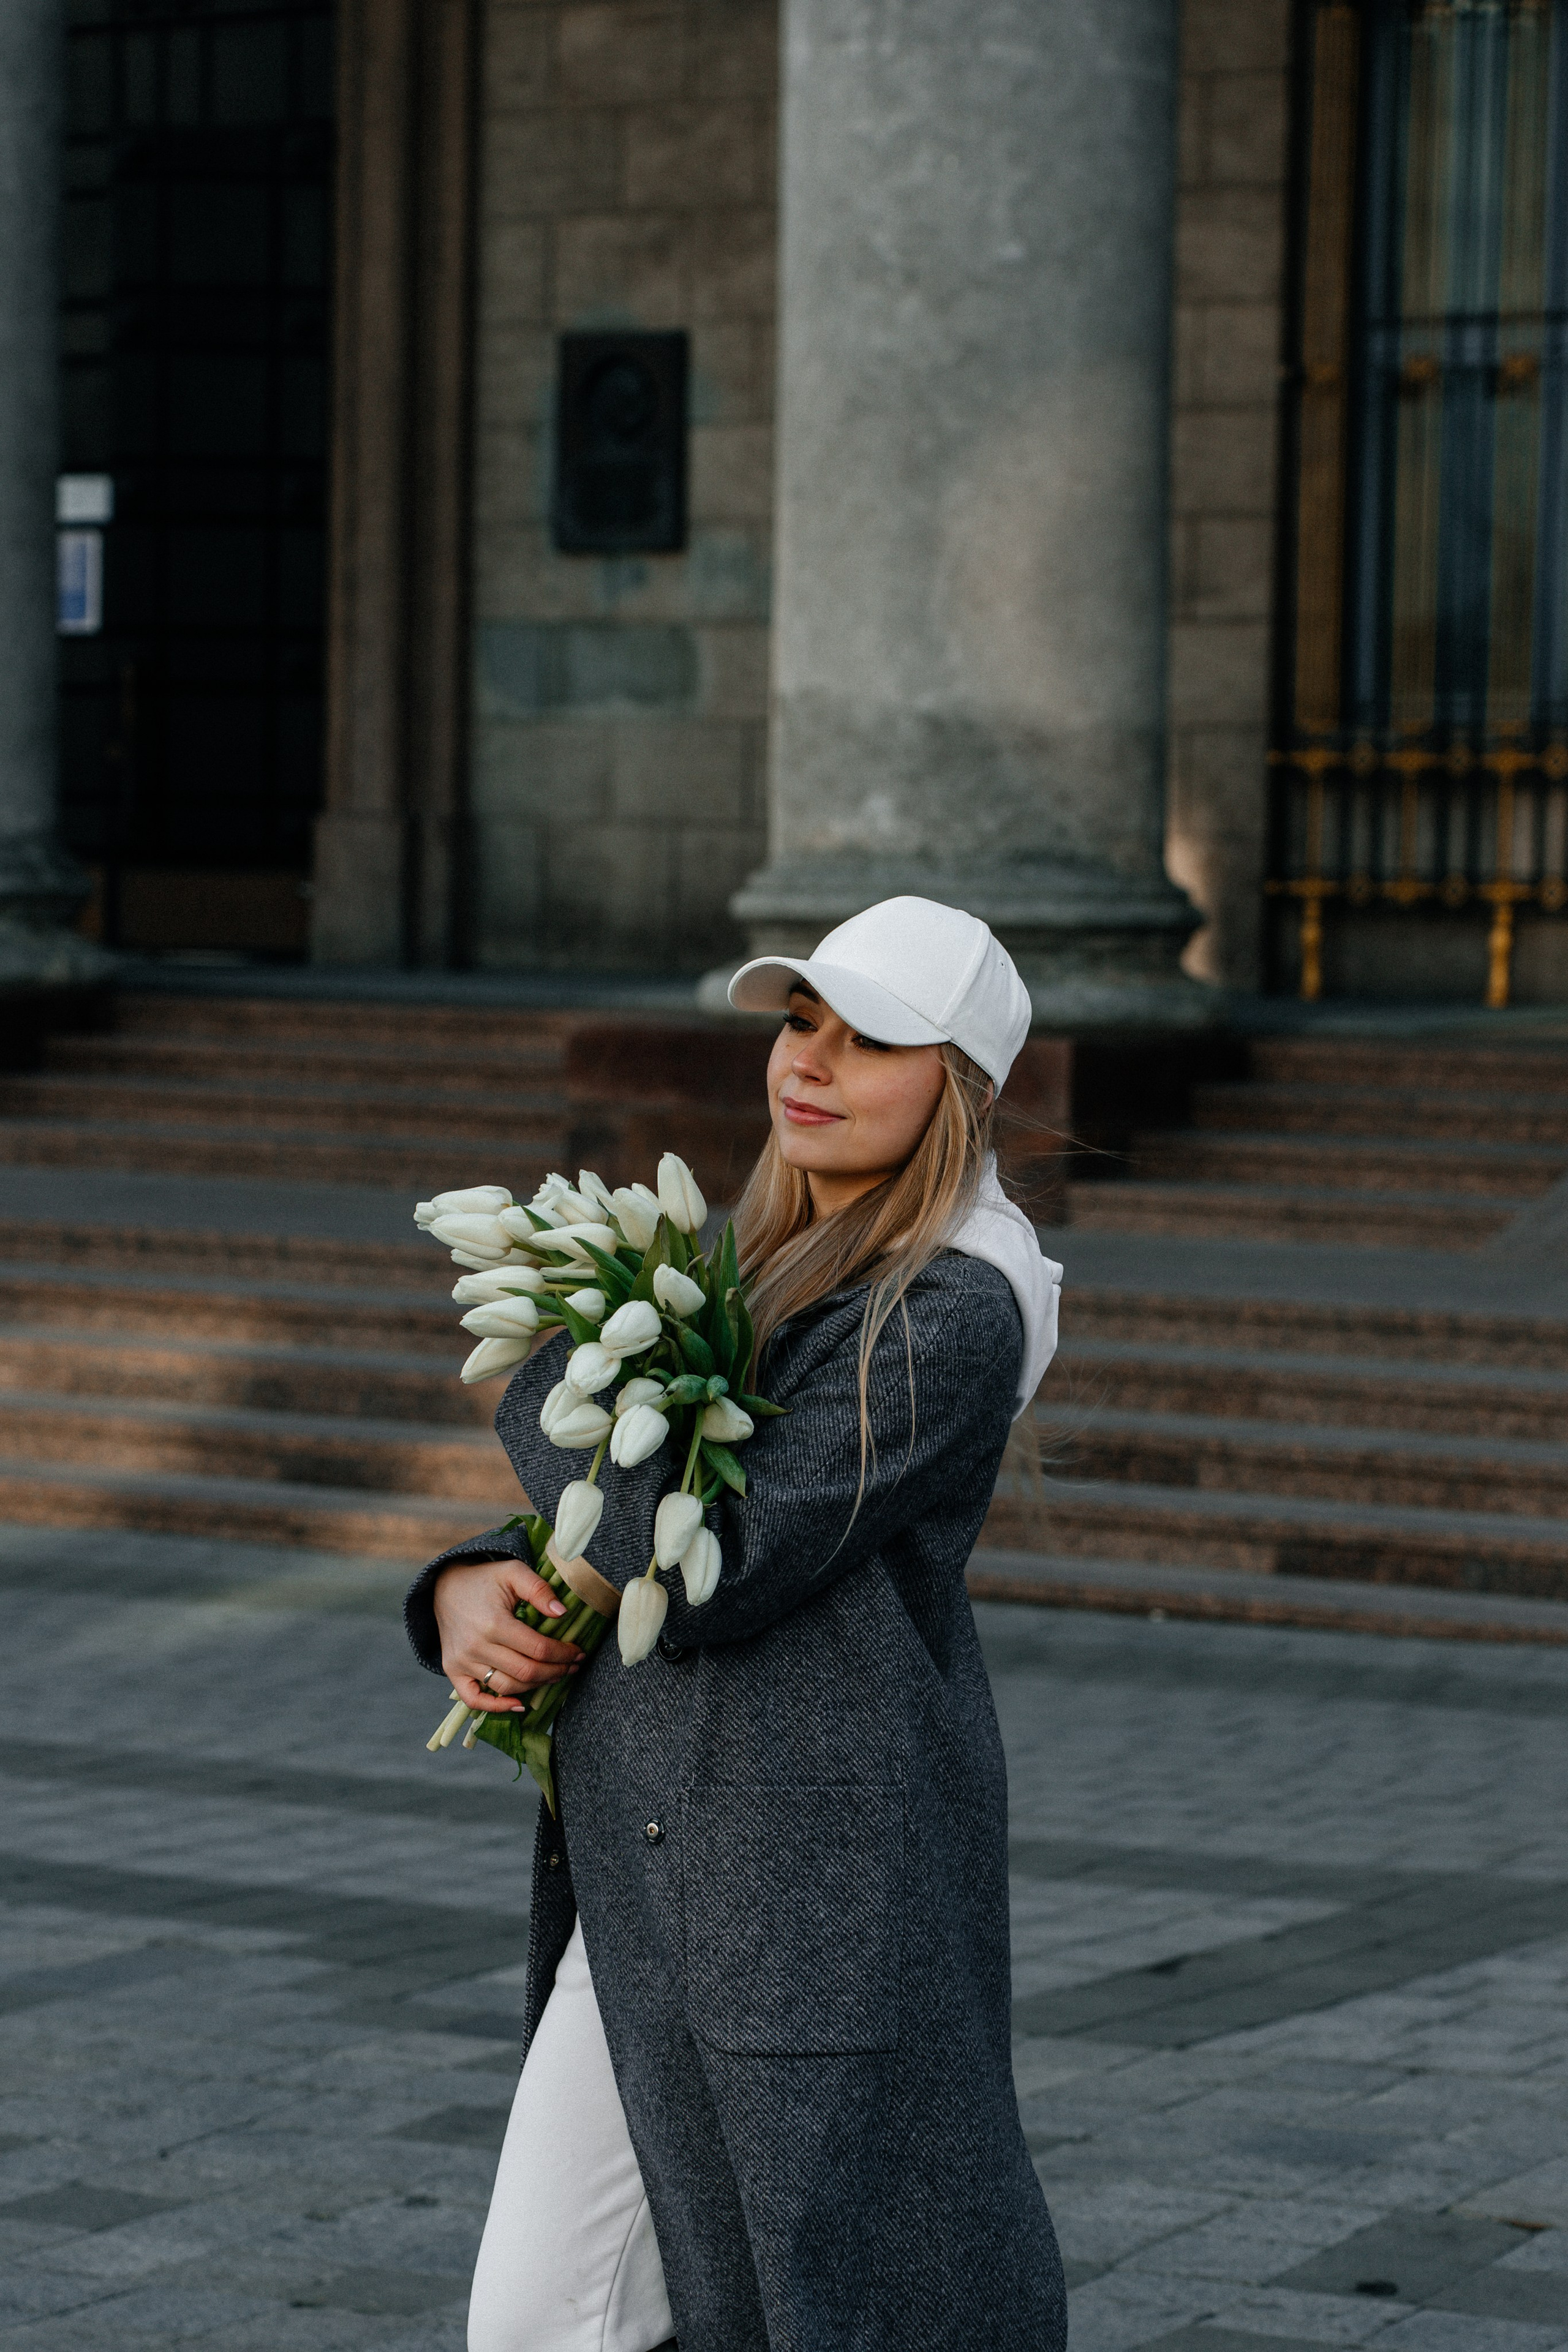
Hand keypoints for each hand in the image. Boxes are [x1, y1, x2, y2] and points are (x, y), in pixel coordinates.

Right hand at [433, 1557, 584, 1712]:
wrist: (445, 1586)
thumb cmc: (485, 1579)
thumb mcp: (514, 1572)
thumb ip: (538, 1589)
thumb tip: (562, 1613)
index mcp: (494, 1623)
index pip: (538, 1649)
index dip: (564, 1654)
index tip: (578, 1652)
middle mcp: (476, 1646)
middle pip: (526, 1672)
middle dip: (556, 1671)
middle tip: (573, 1666)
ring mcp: (462, 1661)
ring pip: (507, 1687)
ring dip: (536, 1687)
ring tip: (554, 1676)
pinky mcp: (453, 1670)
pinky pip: (473, 1699)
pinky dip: (496, 1707)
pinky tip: (518, 1705)